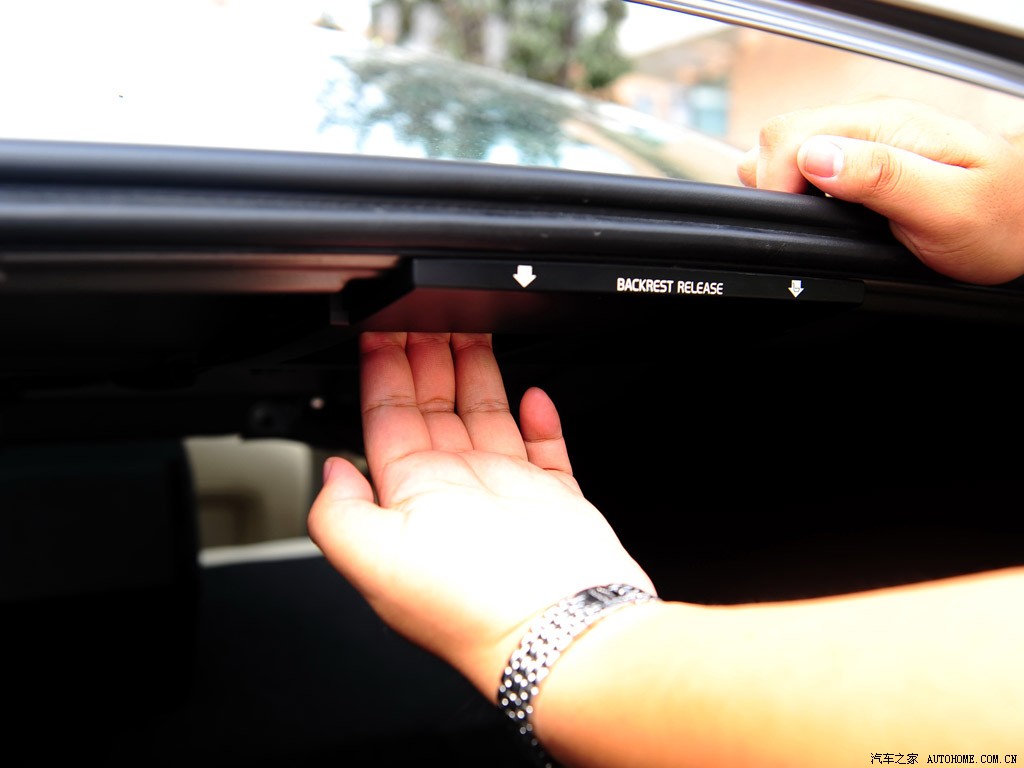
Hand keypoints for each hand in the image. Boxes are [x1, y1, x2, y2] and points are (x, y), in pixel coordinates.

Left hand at [307, 332, 653, 696]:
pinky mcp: (556, 499)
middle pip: (435, 407)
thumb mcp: (374, 560)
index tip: (381, 332)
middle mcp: (456, 493)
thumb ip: (337, 512)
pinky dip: (539, 417)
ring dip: (477, 371)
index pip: (386, 420)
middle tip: (427, 311)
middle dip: (427, 356)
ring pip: (485, 415)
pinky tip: (533, 392)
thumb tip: (329, 469)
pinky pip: (545, 446)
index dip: (382, 373)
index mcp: (411, 499)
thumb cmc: (473, 603)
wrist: (560, 630)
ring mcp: (506, 493)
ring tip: (471, 326)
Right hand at [738, 97, 1023, 284]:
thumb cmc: (1003, 220)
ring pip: (788, 146)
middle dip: (775, 185)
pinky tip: (823, 209)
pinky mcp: (863, 155)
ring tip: (818, 218)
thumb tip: (816, 157)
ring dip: (786, 185)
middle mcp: (873, 121)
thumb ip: (881, 178)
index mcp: (888, 125)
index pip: (791, 135)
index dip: (779, 183)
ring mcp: (866, 136)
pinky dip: (799, 188)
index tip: (801, 220)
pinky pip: (807, 159)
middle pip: (780, 136)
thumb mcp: (947, 206)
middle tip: (811, 227)